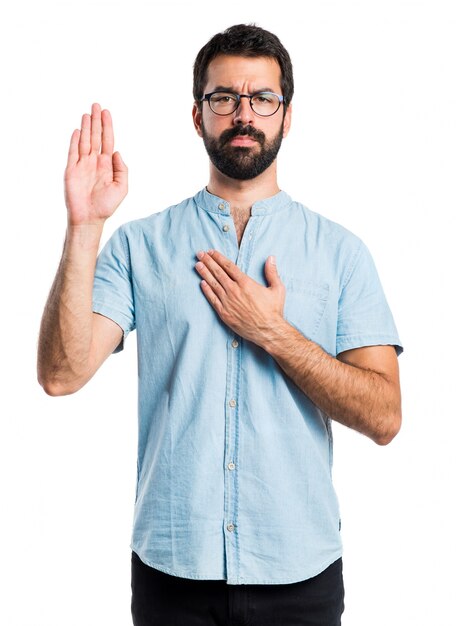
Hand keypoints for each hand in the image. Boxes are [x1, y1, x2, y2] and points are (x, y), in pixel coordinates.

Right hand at [64, 103, 127, 225]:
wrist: (89, 218)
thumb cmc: (106, 206)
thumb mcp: (122, 188)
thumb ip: (122, 169)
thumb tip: (117, 152)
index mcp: (107, 165)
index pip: (107, 141)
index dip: (107, 126)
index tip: (107, 113)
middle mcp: (94, 162)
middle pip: (95, 136)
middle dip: (96, 121)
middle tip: (96, 105)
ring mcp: (82, 165)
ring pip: (84, 141)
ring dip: (86, 127)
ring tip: (87, 113)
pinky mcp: (71, 170)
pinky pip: (73, 152)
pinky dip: (75, 141)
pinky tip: (77, 130)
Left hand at [194, 249, 286, 346]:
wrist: (268, 331)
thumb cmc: (273, 310)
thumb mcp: (277, 289)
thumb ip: (272, 272)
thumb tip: (271, 258)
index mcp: (246, 283)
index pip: (228, 266)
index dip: (218, 258)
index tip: (211, 252)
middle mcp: (234, 290)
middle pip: (218, 272)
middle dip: (208, 262)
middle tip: (200, 254)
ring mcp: (228, 302)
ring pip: (213, 284)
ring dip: (204, 273)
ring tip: (197, 265)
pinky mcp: (224, 313)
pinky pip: (212, 299)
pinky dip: (206, 290)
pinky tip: (201, 283)